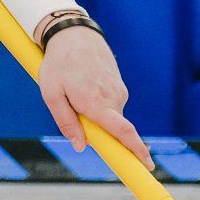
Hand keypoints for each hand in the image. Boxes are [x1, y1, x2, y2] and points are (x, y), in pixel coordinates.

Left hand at [34, 25, 152, 169]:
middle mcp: (113, 98)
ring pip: (110, 115)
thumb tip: (82, 146)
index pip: (124, 132)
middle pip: (113, 128)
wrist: (73, 33)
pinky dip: (98, 103)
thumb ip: (66, 122)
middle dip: (98, 130)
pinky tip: (83, 85)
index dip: (136, 151)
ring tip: (74, 90)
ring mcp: (118, 90)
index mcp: (97, 103)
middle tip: (74, 108)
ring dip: (95, 113)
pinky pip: (110, 103)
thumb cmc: (58, 64)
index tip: (148, 166)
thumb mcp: (51, 94)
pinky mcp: (119, 84)